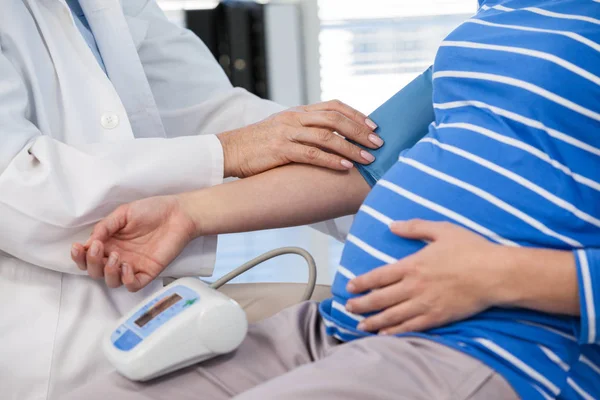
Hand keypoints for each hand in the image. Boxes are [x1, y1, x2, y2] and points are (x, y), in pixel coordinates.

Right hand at [71, 195, 196, 291]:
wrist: (178, 213)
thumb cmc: (152, 210)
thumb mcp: (123, 213)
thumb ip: (105, 227)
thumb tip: (88, 243)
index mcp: (110, 242)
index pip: (88, 257)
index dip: (80, 256)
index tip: (79, 247)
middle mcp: (119, 256)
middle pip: (95, 271)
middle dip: (92, 263)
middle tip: (99, 248)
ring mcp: (133, 266)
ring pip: (111, 282)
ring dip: (107, 272)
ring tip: (116, 256)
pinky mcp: (148, 272)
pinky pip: (132, 286)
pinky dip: (126, 280)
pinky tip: (127, 266)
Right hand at [218, 100, 382, 177]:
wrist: (229, 151)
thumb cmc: (258, 145)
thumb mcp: (282, 130)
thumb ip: (304, 130)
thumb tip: (331, 140)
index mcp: (298, 112)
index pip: (333, 106)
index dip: (356, 115)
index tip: (373, 126)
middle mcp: (295, 118)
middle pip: (335, 119)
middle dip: (359, 131)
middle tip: (378, 143)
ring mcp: (287, 133)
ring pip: (327, 136)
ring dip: (351, 148)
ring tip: (368, 159)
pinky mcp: (280, 150)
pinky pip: (311, 154)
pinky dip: (331, 160)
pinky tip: (345, 166)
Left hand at [345, 220, 507, 334]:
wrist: (495, 274)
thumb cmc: (470, 249)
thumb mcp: (442, 229)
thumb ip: (415, 227)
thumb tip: (392, 225)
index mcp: (412, 265)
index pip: (378, 276)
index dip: (362, 283)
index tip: (349, 287)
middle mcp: (414, 286)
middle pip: (380, 299)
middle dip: (361, 305)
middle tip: (348, 308)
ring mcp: (425, 304)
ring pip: (392, 316)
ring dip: (373, 321)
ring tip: (359, 325)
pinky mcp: (438, 318)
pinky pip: (411, 327)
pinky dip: (395, 332)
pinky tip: (384, 334)